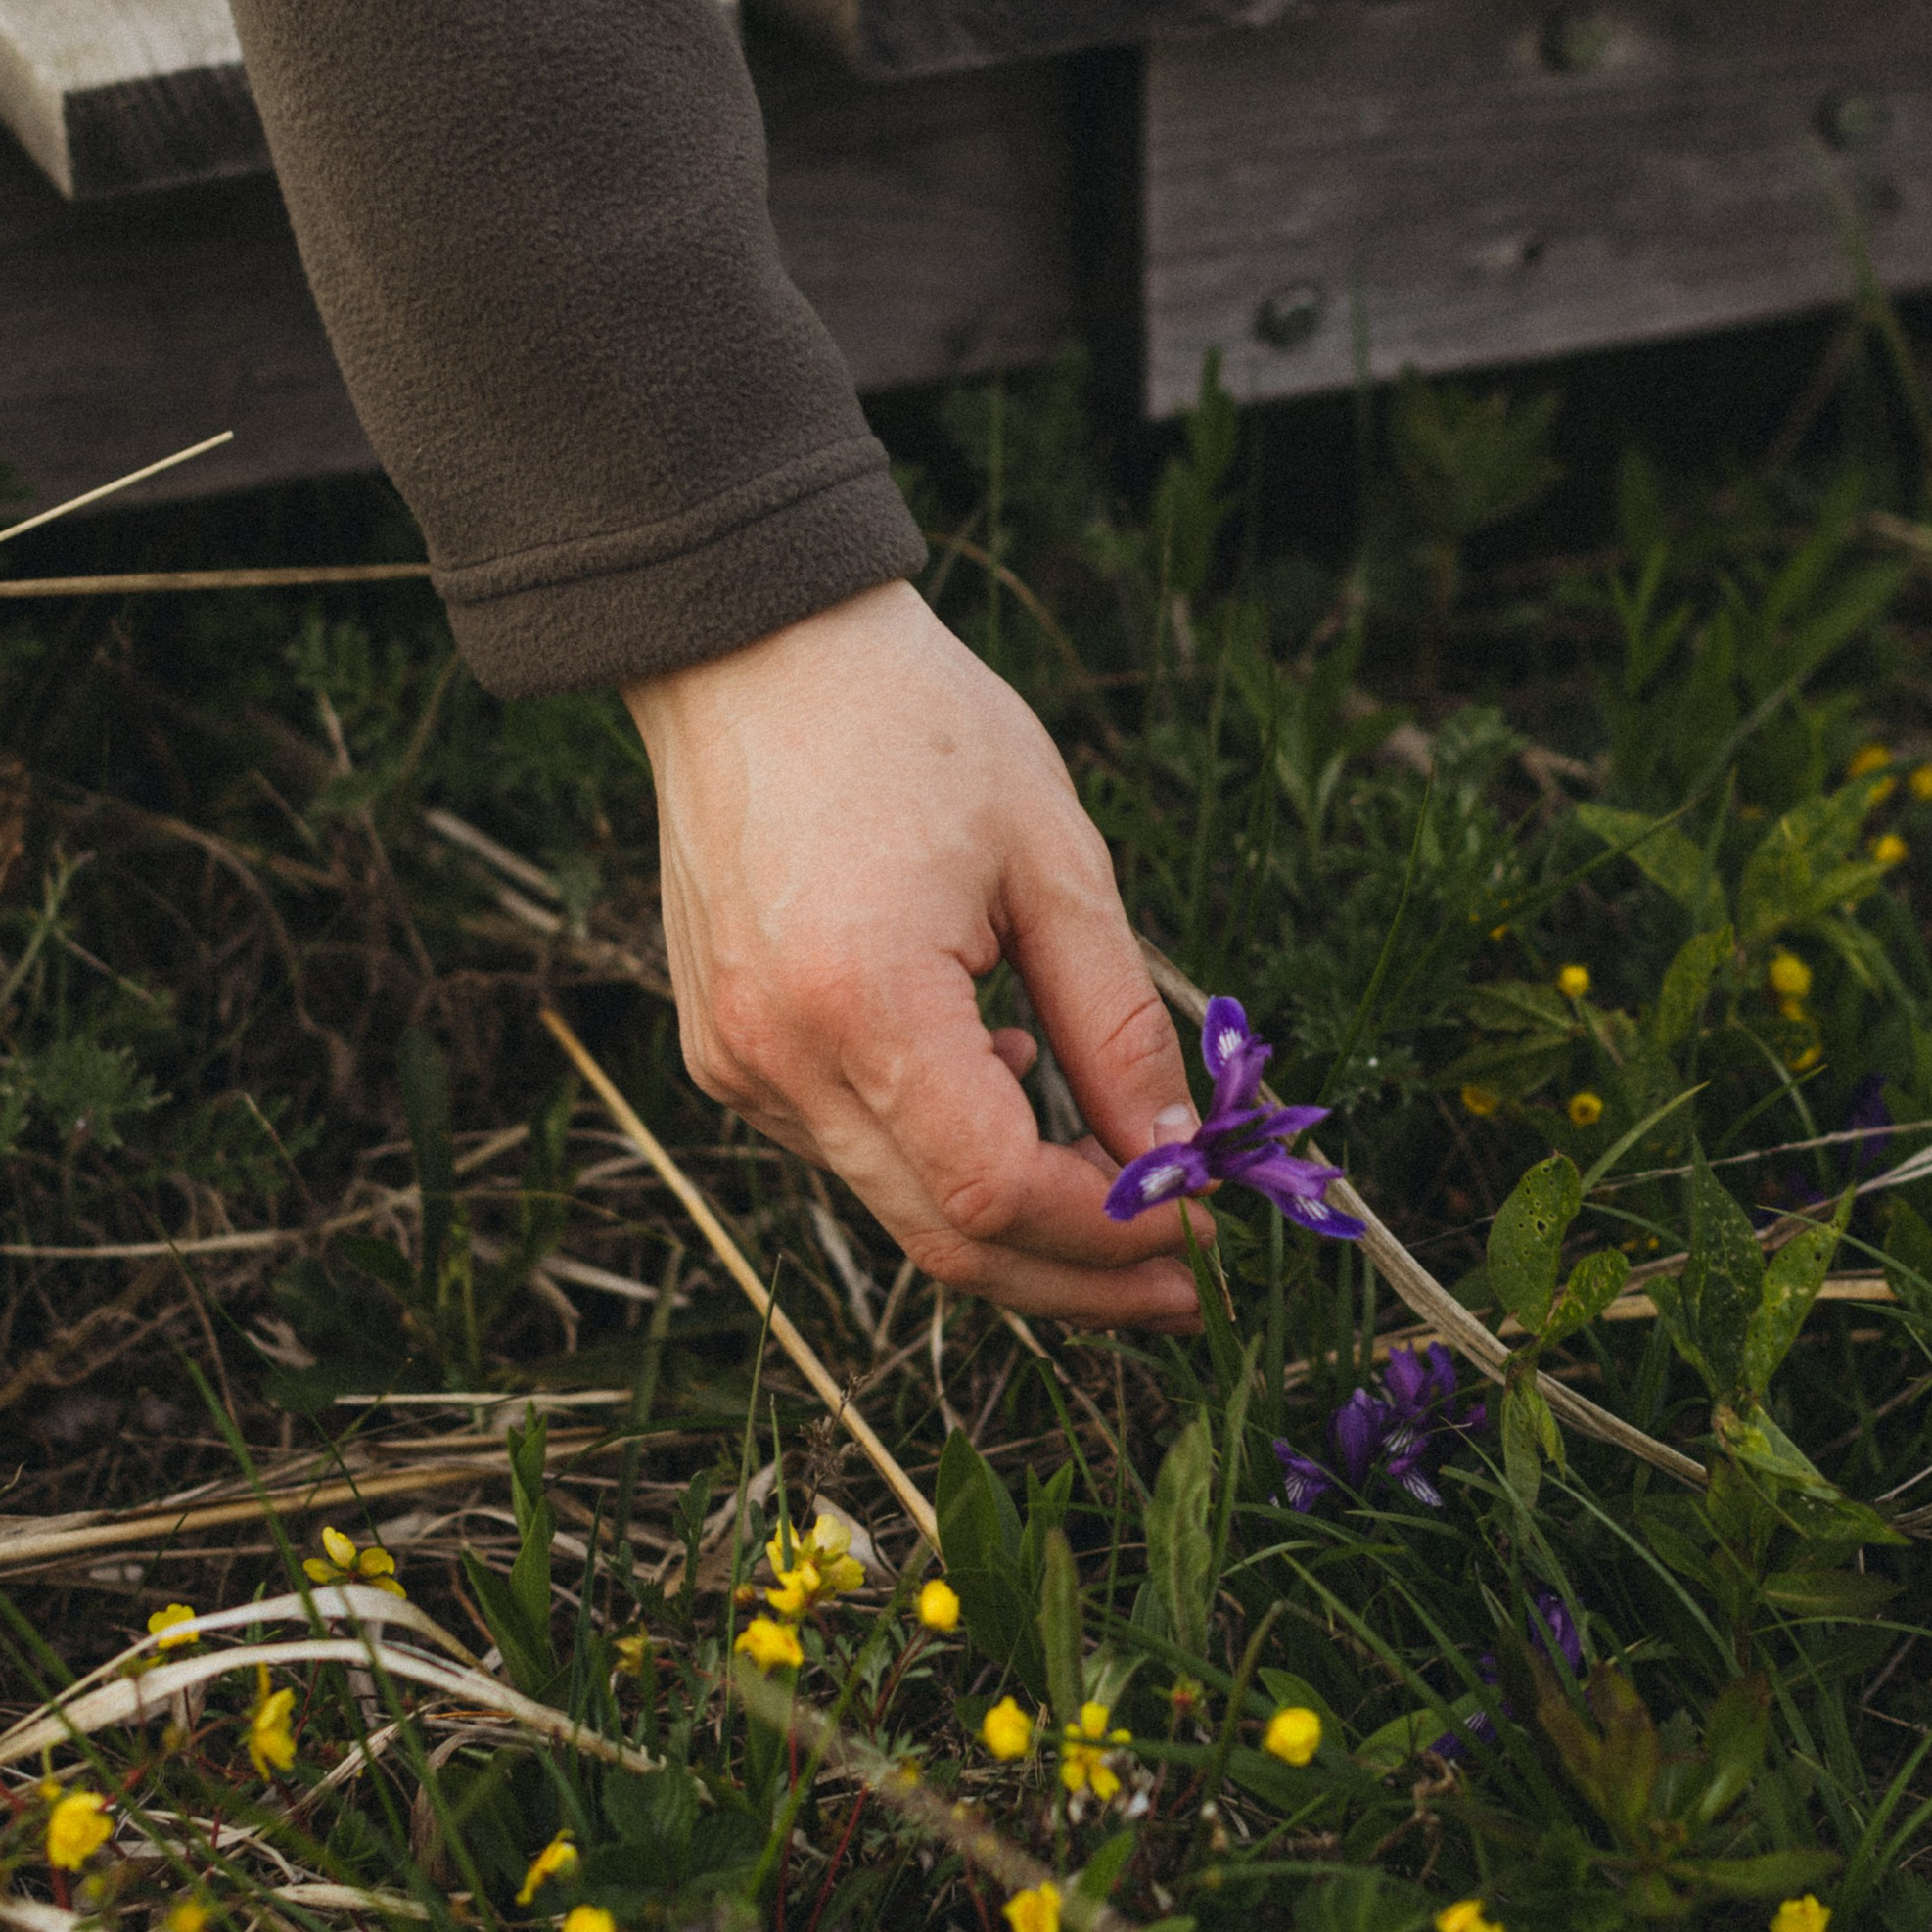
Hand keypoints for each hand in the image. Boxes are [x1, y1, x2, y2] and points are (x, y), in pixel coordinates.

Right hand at [624, 581, 1201, 1327]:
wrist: (752, 656)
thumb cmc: (912, 726)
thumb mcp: (1053, 858)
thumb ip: (1116, 1024)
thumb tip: (1176, 1156)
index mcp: (862, 1002)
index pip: (998, 1193)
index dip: (1113, 1233)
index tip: (1206, 1223)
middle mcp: (778, 1058)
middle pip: (946, 1238)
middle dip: (1081, 1274)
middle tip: (1188, 1275)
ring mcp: (737, 1066)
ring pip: (898, 1207)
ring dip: (1018, 1217)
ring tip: (1120, 1171)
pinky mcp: (725, 1056)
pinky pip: (851, 1150)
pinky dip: (943, 1153)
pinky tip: (1005, 1077)